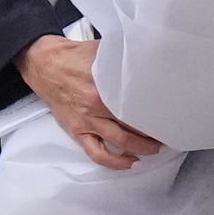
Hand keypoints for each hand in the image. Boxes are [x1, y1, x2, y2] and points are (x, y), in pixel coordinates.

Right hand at [23, 35, 162, 169]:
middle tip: (168, 132)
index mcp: (106, 86)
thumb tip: (145, 57)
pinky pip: (97, 153)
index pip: (138, 103)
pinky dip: (115, 162)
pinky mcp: (78, 131)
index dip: (156, 111)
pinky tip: (130, 163)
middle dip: (154, 131)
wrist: (44, 65)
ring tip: (156, 149)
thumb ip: (122, 59)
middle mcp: (98, 106)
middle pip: (134, 124)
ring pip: (120, 142)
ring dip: (141, 148)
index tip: (169, 113)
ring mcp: (88, 122)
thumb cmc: (73, 57)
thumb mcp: (102, 51)